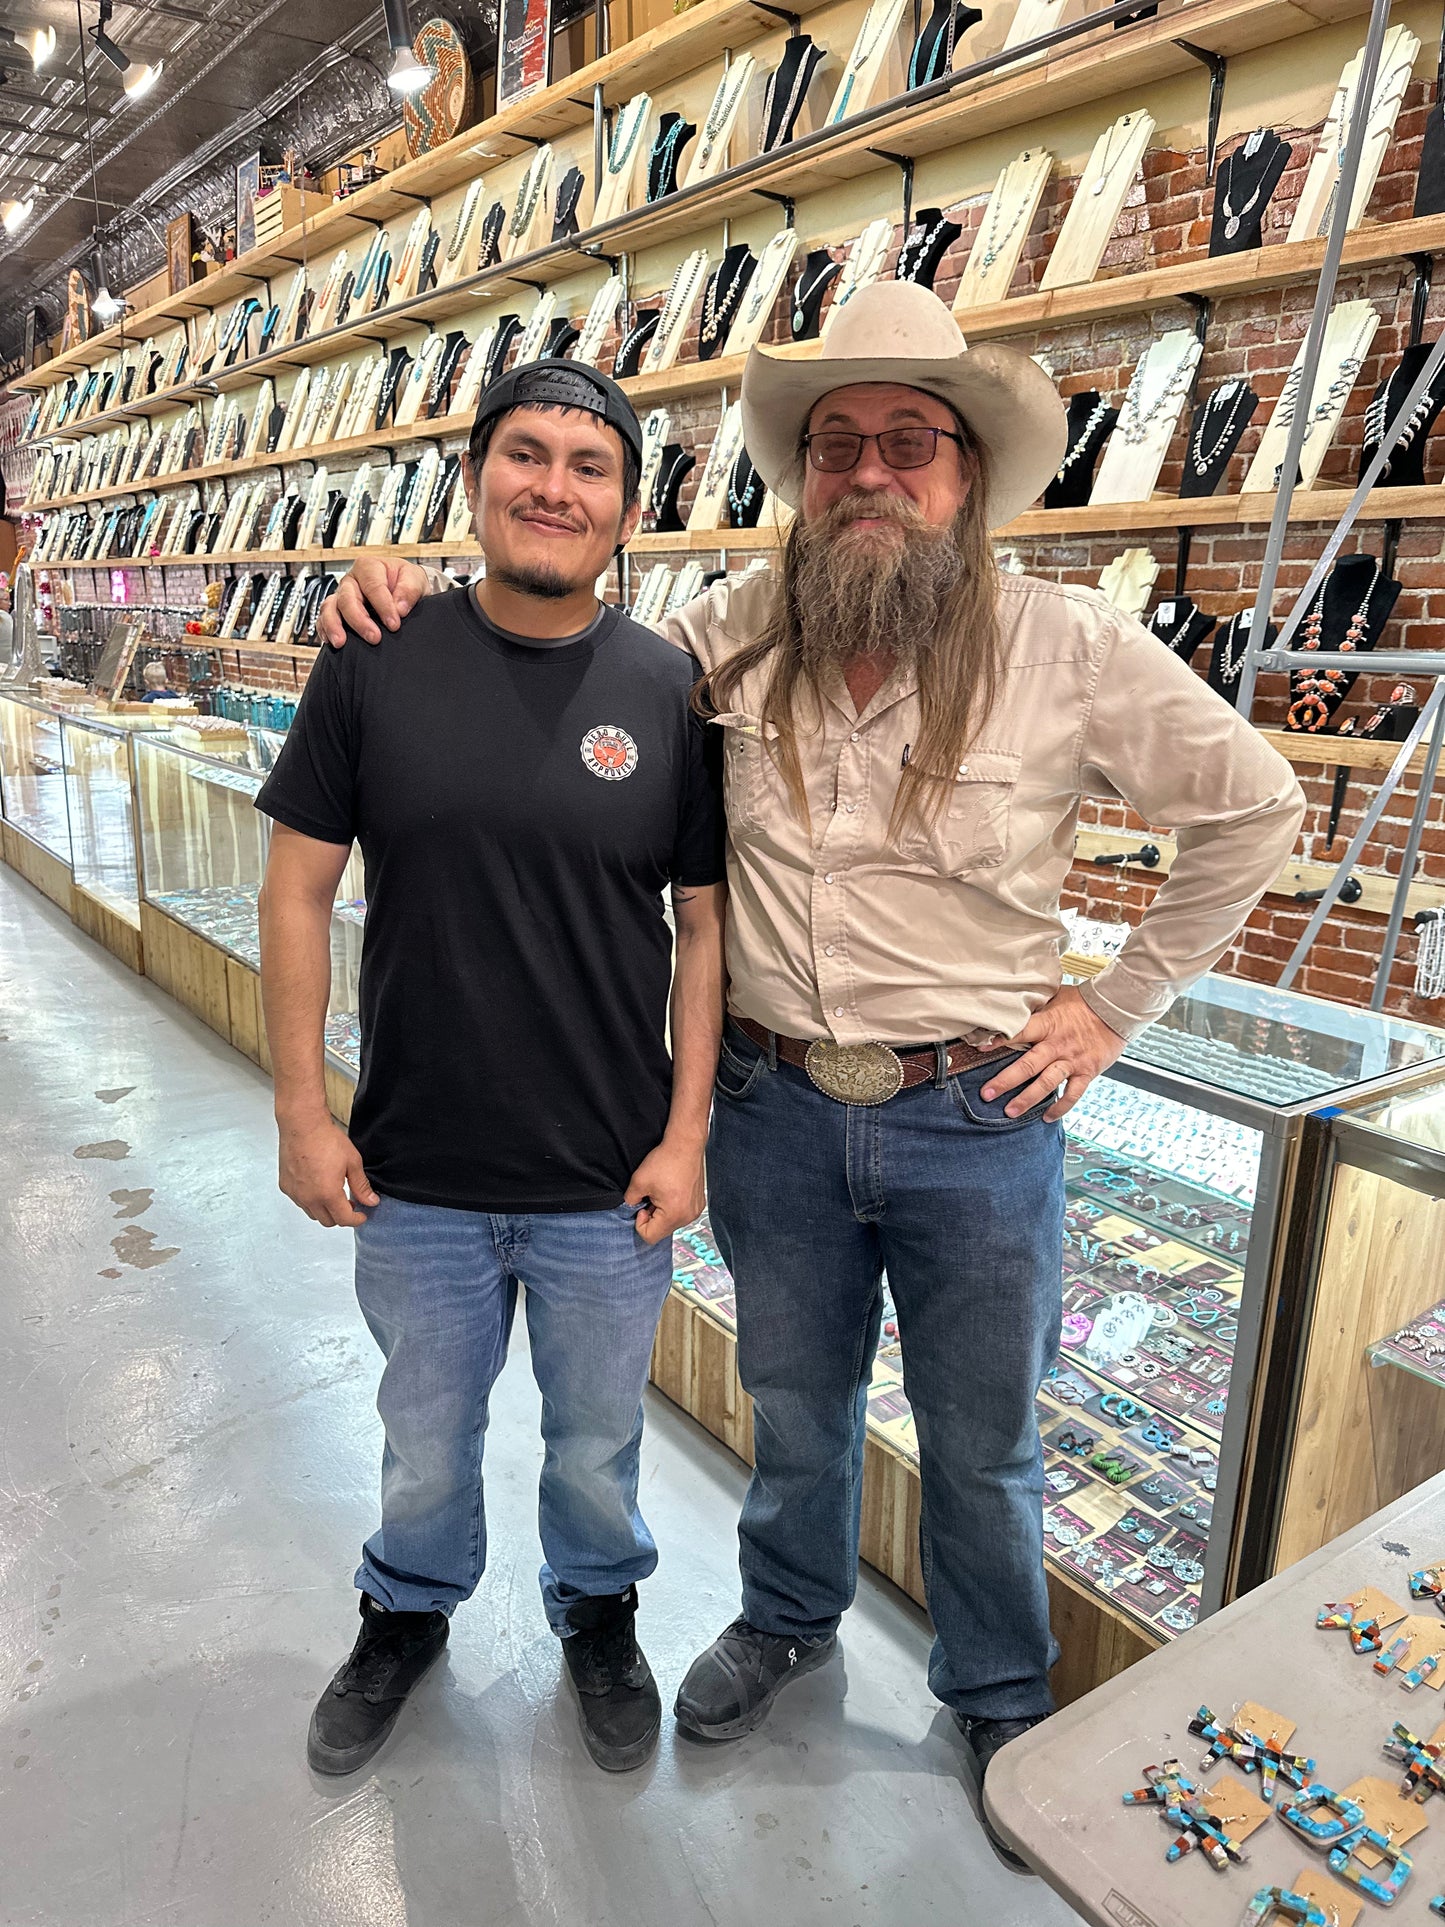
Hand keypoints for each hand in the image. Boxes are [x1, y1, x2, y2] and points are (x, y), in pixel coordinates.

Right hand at [278, 1114, 379, 1226]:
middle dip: (341, 1216)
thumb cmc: (325, 1139)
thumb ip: (361, 1186)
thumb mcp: (352, 1162)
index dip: (356, 1220)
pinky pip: (300, 1202)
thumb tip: (370, 1201)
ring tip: (334, 1194)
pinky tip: (318, 1186)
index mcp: (327, 1194)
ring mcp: (295, 1193)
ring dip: (325, 1209)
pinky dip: (311, 1200)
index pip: (343, 1219)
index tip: (362, 1215)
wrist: (302, 1125)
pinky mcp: (286, 1186)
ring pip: (312, 1213)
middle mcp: (309, 1198)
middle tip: (351, 1203)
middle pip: (327, 1221)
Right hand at [317, 558, 432, 646]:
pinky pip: (323, 619)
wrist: (403, 591)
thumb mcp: (415, 578)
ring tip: (340, 642)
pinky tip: (332, 642)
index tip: (394, 624)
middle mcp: (351, 581)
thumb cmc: (406, 582)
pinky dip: (324, 629)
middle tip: (374, 638)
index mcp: (369, 567)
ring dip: (334, 625)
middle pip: (347, 598)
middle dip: (359, 620)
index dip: (383, 606)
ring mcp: (341, 596)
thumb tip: (400, 608)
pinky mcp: (337, 611)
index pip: (373, 586)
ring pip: (330, 608)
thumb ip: (409, 589)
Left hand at [624, 1136, 706, 1245]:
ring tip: (660, 1192)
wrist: (685, 1144)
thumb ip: (630, 1200)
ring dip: (662, 1213)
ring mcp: (695, 1210)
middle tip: (649, 1197)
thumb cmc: (666, 1160)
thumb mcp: (639, 1181)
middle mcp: (687, 1216)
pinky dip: (672, 1207)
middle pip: (662, 1231)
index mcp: (673, 1214)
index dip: (640, 1223)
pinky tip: (670, 1191)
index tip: (641, 1206)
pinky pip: (681, 1214)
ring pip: (671, 1223)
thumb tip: (632, 1207)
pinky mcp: (698, 1204)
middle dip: (651, 1218)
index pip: (650, 1236)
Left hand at [982, 986, 1126, 1121]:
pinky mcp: (1087, 1072)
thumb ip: (1035, 1007)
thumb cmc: (1082, 1001)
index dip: (999, 1040)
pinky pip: (1072, 1094)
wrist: (1117, 1009)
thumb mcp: (1055, 997)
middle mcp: (1058, 1045)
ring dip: (1027, 1099)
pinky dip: (1060, 1108)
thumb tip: (1009, 1007)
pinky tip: (1047, 1118)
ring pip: (1046, 1083)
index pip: (1020, 1032)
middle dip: (1005, 1081)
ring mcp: (1072, 1061)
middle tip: (987, 1094)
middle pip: (1028, 1065)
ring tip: (1009, 1112)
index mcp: (1048, 1024)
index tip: (980, 1047)